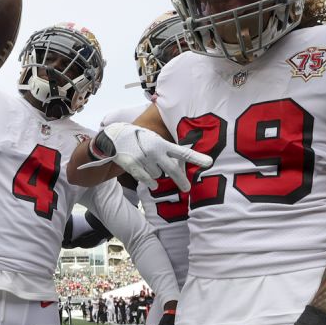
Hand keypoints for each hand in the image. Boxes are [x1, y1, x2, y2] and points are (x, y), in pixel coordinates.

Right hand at [79, 122, 212, 190]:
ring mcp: (144, 159)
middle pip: (173, 170)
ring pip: (157, 176)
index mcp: (162, 143)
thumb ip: (167, 149)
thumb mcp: (155, 138)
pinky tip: (150, 181)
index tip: (209, 162)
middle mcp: (155, 151)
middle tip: (187, 189)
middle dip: (181, 180)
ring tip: (148, 164)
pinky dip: (150, 182)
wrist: (116, 136)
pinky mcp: (133, 166)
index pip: (183, 152)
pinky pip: (147, 180)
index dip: (196, 158)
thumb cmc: (139, 138)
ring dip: (156, 174)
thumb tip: (182, 163)